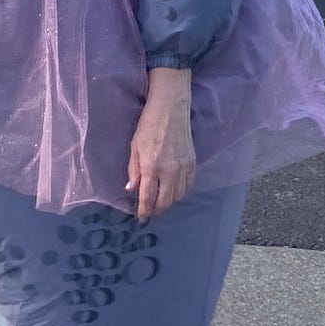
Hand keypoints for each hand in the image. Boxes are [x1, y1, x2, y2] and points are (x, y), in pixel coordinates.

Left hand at [126, 67, 195, 222]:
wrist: (171, 108)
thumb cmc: (148, 125)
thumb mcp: (134, 146)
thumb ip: (133, 170)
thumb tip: (132, 189)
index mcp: (151, 166)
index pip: (148, 197)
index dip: (144, 210)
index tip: (140, 217)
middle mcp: (169, 171)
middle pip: (165, 201)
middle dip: (156, 210)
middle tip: (149, 212)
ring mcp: (183, 168)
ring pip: (177, 196)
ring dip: (168, 203)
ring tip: (159, 203)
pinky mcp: (192, 164)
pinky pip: (187, 186)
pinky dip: (179, 193)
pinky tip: (172, 192)